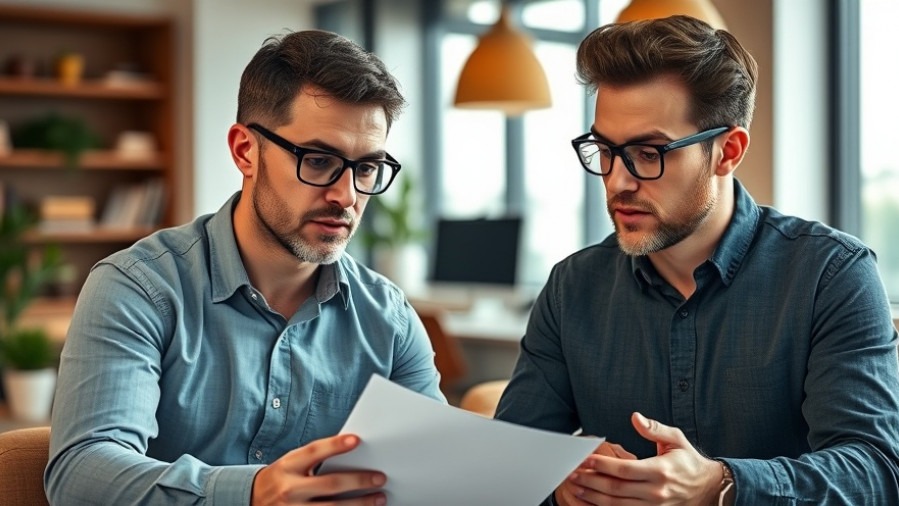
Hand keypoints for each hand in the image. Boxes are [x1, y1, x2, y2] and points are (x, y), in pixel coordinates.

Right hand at [251, 434, 386, 505]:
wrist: (251, 500)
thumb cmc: (281, 478)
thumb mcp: (291, 463)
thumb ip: (315, 459)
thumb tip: (352, 451)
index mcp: (288, 466)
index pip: (314, 451)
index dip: (335, 445)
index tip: (357, 440)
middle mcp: (289, 489)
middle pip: (331, 484)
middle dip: (359, 481)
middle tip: (380, 477)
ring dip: (360, 504)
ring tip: (379, 499)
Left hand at [565, 413, 721, 504]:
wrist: (708, 488)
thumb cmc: (688, 461)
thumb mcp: (676, 440)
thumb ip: (654, 429)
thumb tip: (635, 417)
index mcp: (660, 471)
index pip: (624, 469)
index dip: (602, 465)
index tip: (585, 459)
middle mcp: (656, 492)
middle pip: (616, 489)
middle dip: (591, 481)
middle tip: (572, 474)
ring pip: (617, 505)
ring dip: (593, 497)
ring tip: (576, 488)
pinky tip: (591, 502)